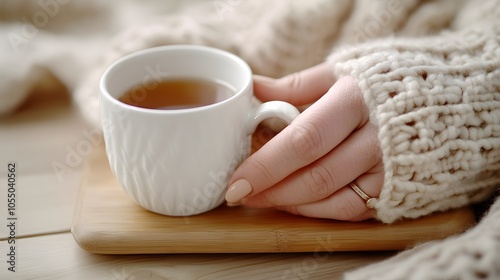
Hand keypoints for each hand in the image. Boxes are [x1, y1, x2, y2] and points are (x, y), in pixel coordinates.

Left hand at [225, 63, 383, 220]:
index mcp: (357, 99)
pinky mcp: (397, 189)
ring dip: (290, 203)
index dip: (266, 165)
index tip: (236, 181)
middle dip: (271, 190)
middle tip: (240, 194)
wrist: (448, 99)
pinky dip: (317, 210)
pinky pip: (351, 210)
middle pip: (316, 175)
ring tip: (261, 197)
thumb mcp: (343, 71)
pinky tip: (294, 202)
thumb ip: (297, 85)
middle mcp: (378, 137)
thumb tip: (254, 89)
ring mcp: (392, 168)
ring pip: (332, 199)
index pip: (304, 139)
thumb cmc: (386, 81)